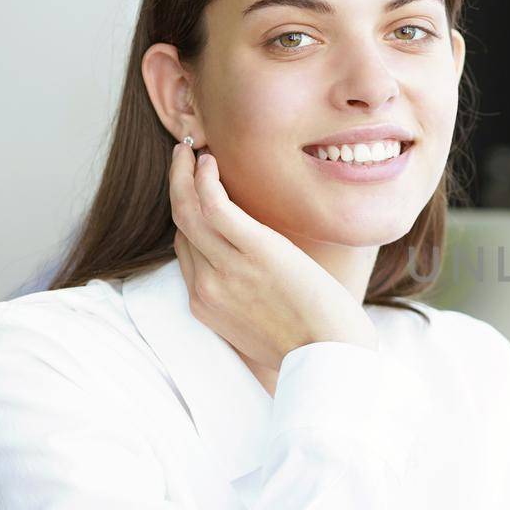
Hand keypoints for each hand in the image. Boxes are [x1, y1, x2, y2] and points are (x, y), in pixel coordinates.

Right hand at [168, 141, 377, 370]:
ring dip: (183, 174)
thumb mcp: (262, 330)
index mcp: (207, 305)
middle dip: (176, 187)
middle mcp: (207, 286)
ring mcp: (228, 270)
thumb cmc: (312, 348)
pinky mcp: (257, 253)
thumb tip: (256, 286)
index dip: (188, 216)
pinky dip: (204, 181)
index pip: (186, 249)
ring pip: (188, 211)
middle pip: (181, 226)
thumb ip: (247, 304)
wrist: (332, 360)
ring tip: (190, 149)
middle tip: (182, 158)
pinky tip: (208, 162)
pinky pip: (215, 208)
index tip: (194, 191)